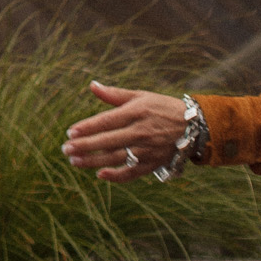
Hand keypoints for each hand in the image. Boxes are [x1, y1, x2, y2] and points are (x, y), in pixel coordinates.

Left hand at [62, 83, 187, 181]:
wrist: (194, 126)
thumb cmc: (162, 107)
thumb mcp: (140, 96)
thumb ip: (114, 94)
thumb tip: (92, 85)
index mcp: (136, 112)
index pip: (106, 121)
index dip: (87, 127)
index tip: (69, 132)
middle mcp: (141, 132)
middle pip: (107, 141)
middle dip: (84, 146)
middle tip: (65, 149)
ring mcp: (148, 150)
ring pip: (116, 158)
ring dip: (94, 161)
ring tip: (74, 161)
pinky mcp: (154, 164)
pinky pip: (133, 173)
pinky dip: (117, 176)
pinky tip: (100, 174)